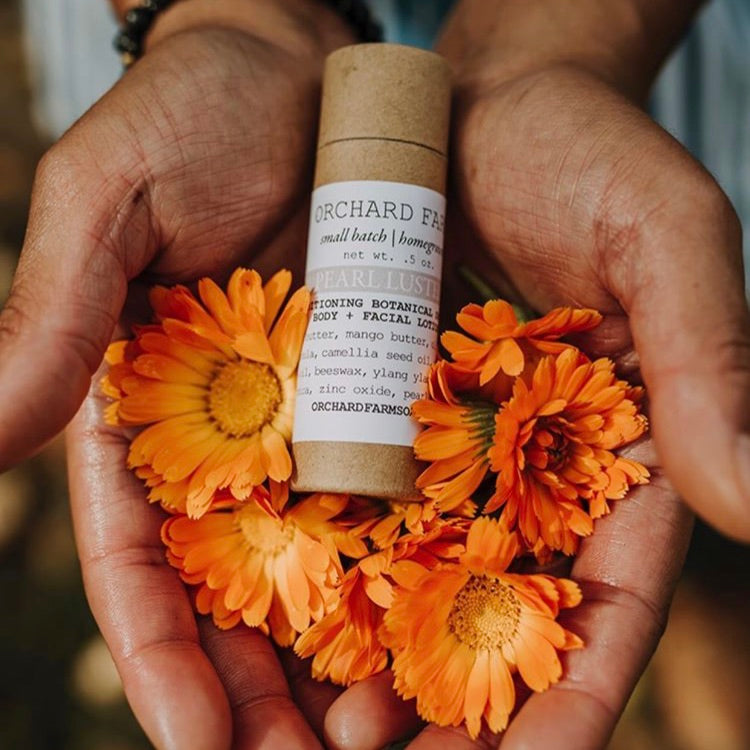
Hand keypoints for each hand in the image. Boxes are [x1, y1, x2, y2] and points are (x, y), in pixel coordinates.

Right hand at [0, 1, 354, 745]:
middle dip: (258, 694)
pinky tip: (442, 629)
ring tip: (378, 743)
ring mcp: (309, 420)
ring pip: (319, 567)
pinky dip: (407, 566)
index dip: (159, 660)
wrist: (302, 72)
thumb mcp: (107, 201)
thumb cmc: (195, 115)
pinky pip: (395, 492)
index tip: (193, 745)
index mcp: (139, 414)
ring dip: (337, 659)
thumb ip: (53, 314)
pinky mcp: (379, 386)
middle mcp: (228, 438)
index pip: (138, 566)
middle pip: (233, 595)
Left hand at [324, 2, 749, 746]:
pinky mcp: (362, 407)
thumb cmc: (587, 152)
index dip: (579, 695)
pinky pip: (338, 506)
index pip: (607, 600)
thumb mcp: (664, 240)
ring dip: (374, 669)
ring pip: (410, 584)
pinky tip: (278, 632)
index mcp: (614, 452)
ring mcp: (436, 446)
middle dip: (460, 717)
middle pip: (498, 619)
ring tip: (326, 740)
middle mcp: (520, 468)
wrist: (472, 106)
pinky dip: (316, 575)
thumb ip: (709, 362)